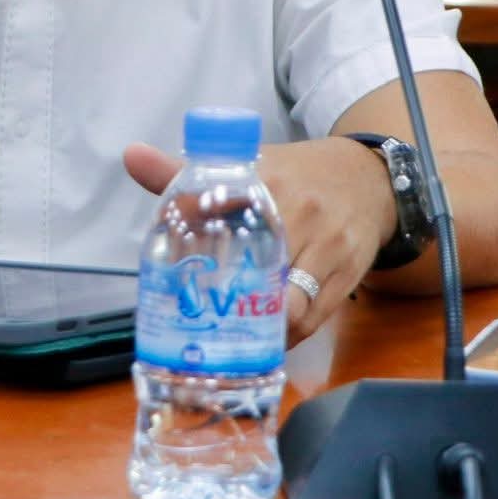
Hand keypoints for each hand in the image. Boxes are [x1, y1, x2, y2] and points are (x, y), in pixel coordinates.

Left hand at [123, 137, 392, 342]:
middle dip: (228, 306)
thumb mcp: (249, 166)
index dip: (198, 253)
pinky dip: (287, 337)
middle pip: (260, 273)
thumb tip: (130, 155)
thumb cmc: (297, 176)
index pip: (225, 217)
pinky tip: (265, 343)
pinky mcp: (348, 275)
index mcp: (268, 183)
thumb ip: (186, 171)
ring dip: (260, 332)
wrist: (367, 178)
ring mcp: (329, 247)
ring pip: (291, 305)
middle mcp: (301, 213)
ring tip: (229, 343)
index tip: (175, 279)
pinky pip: (315, 319)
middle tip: (197, 323)